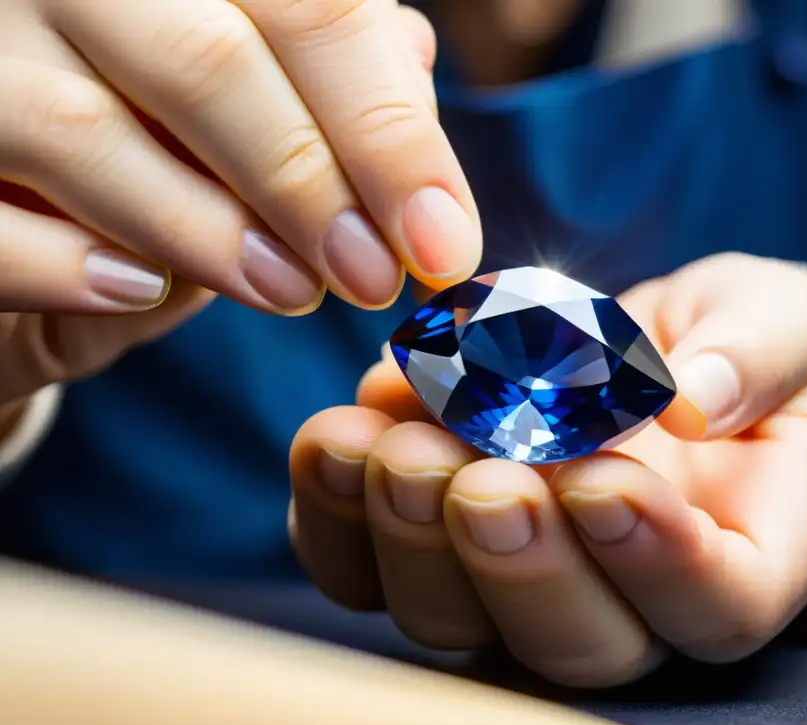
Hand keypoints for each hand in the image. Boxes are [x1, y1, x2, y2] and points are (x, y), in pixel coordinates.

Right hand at [0, 0, 479, 406]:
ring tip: (288, 293)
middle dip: (309, 185)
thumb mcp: (260, 108)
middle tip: (370, 277)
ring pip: (83, 128)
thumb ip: (329, 84)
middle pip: (208, 59)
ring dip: (207, 230)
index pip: (312, 8)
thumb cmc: (165, 143)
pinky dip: (65, 264)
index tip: (444, 241)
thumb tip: (412, 70)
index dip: (390, 133)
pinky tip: (138, 290)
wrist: (35, 203)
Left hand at [289, 254, 806, 686]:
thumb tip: (692, 399)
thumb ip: (755, 357)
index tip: (606, 479)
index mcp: (742, 561)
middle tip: (483, 475)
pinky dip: (339, 513)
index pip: (712, 606)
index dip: (656, 561)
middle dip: (517, 562)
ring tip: (394, 446)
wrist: (687, 357)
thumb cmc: (763, 352)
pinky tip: (336, 436)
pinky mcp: (446, 545)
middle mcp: (631, 600)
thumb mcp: (787, 328)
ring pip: (460, 620)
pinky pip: (375, 567)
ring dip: (411, 540)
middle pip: (573, 642)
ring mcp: (528, 580)